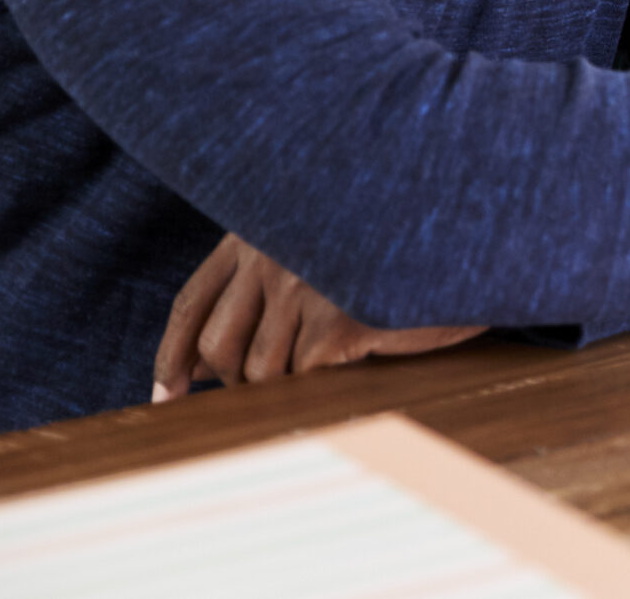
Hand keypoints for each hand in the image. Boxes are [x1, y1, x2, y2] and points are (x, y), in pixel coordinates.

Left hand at [153, 234, 484, 401]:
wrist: (463, 241)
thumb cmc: (388, 256)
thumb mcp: (310, 262)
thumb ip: (258, 294)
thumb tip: (200, 370)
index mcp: (255, 233)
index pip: (192, 302)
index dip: (172, 355)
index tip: (166, 395)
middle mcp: (272, 253)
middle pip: (218, 344)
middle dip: (232, 380)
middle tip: (264, 390)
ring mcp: (305, 283)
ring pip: (257, 368)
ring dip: (281, 384)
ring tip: (318, 370)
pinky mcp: (340, 314)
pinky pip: (303, 373)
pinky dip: (318, 382)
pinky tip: (347, 362)